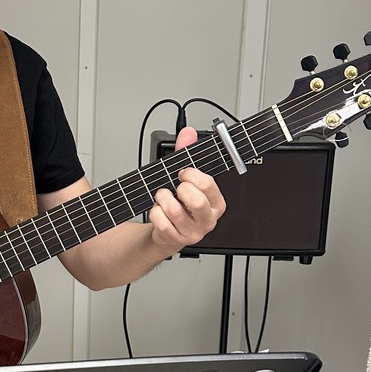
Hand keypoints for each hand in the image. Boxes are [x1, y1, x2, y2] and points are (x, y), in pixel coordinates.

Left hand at [148, 126, 225, 253]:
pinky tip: (158, 211)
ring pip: (174, 210)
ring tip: (163, 197)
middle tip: (175, 187)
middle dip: (179, 188)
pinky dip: (154, 212)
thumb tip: (188, 132)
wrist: (166, 231)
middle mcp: (207, 219)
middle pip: (196, 200)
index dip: (192, 175)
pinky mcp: (176, 240)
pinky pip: (161, 222)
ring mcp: (193, 232)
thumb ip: (186, 153)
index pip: (209, 184)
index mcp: (216, 203)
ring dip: (162, 198)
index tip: (182, 173)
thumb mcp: (184, 178)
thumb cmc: (179, 202)